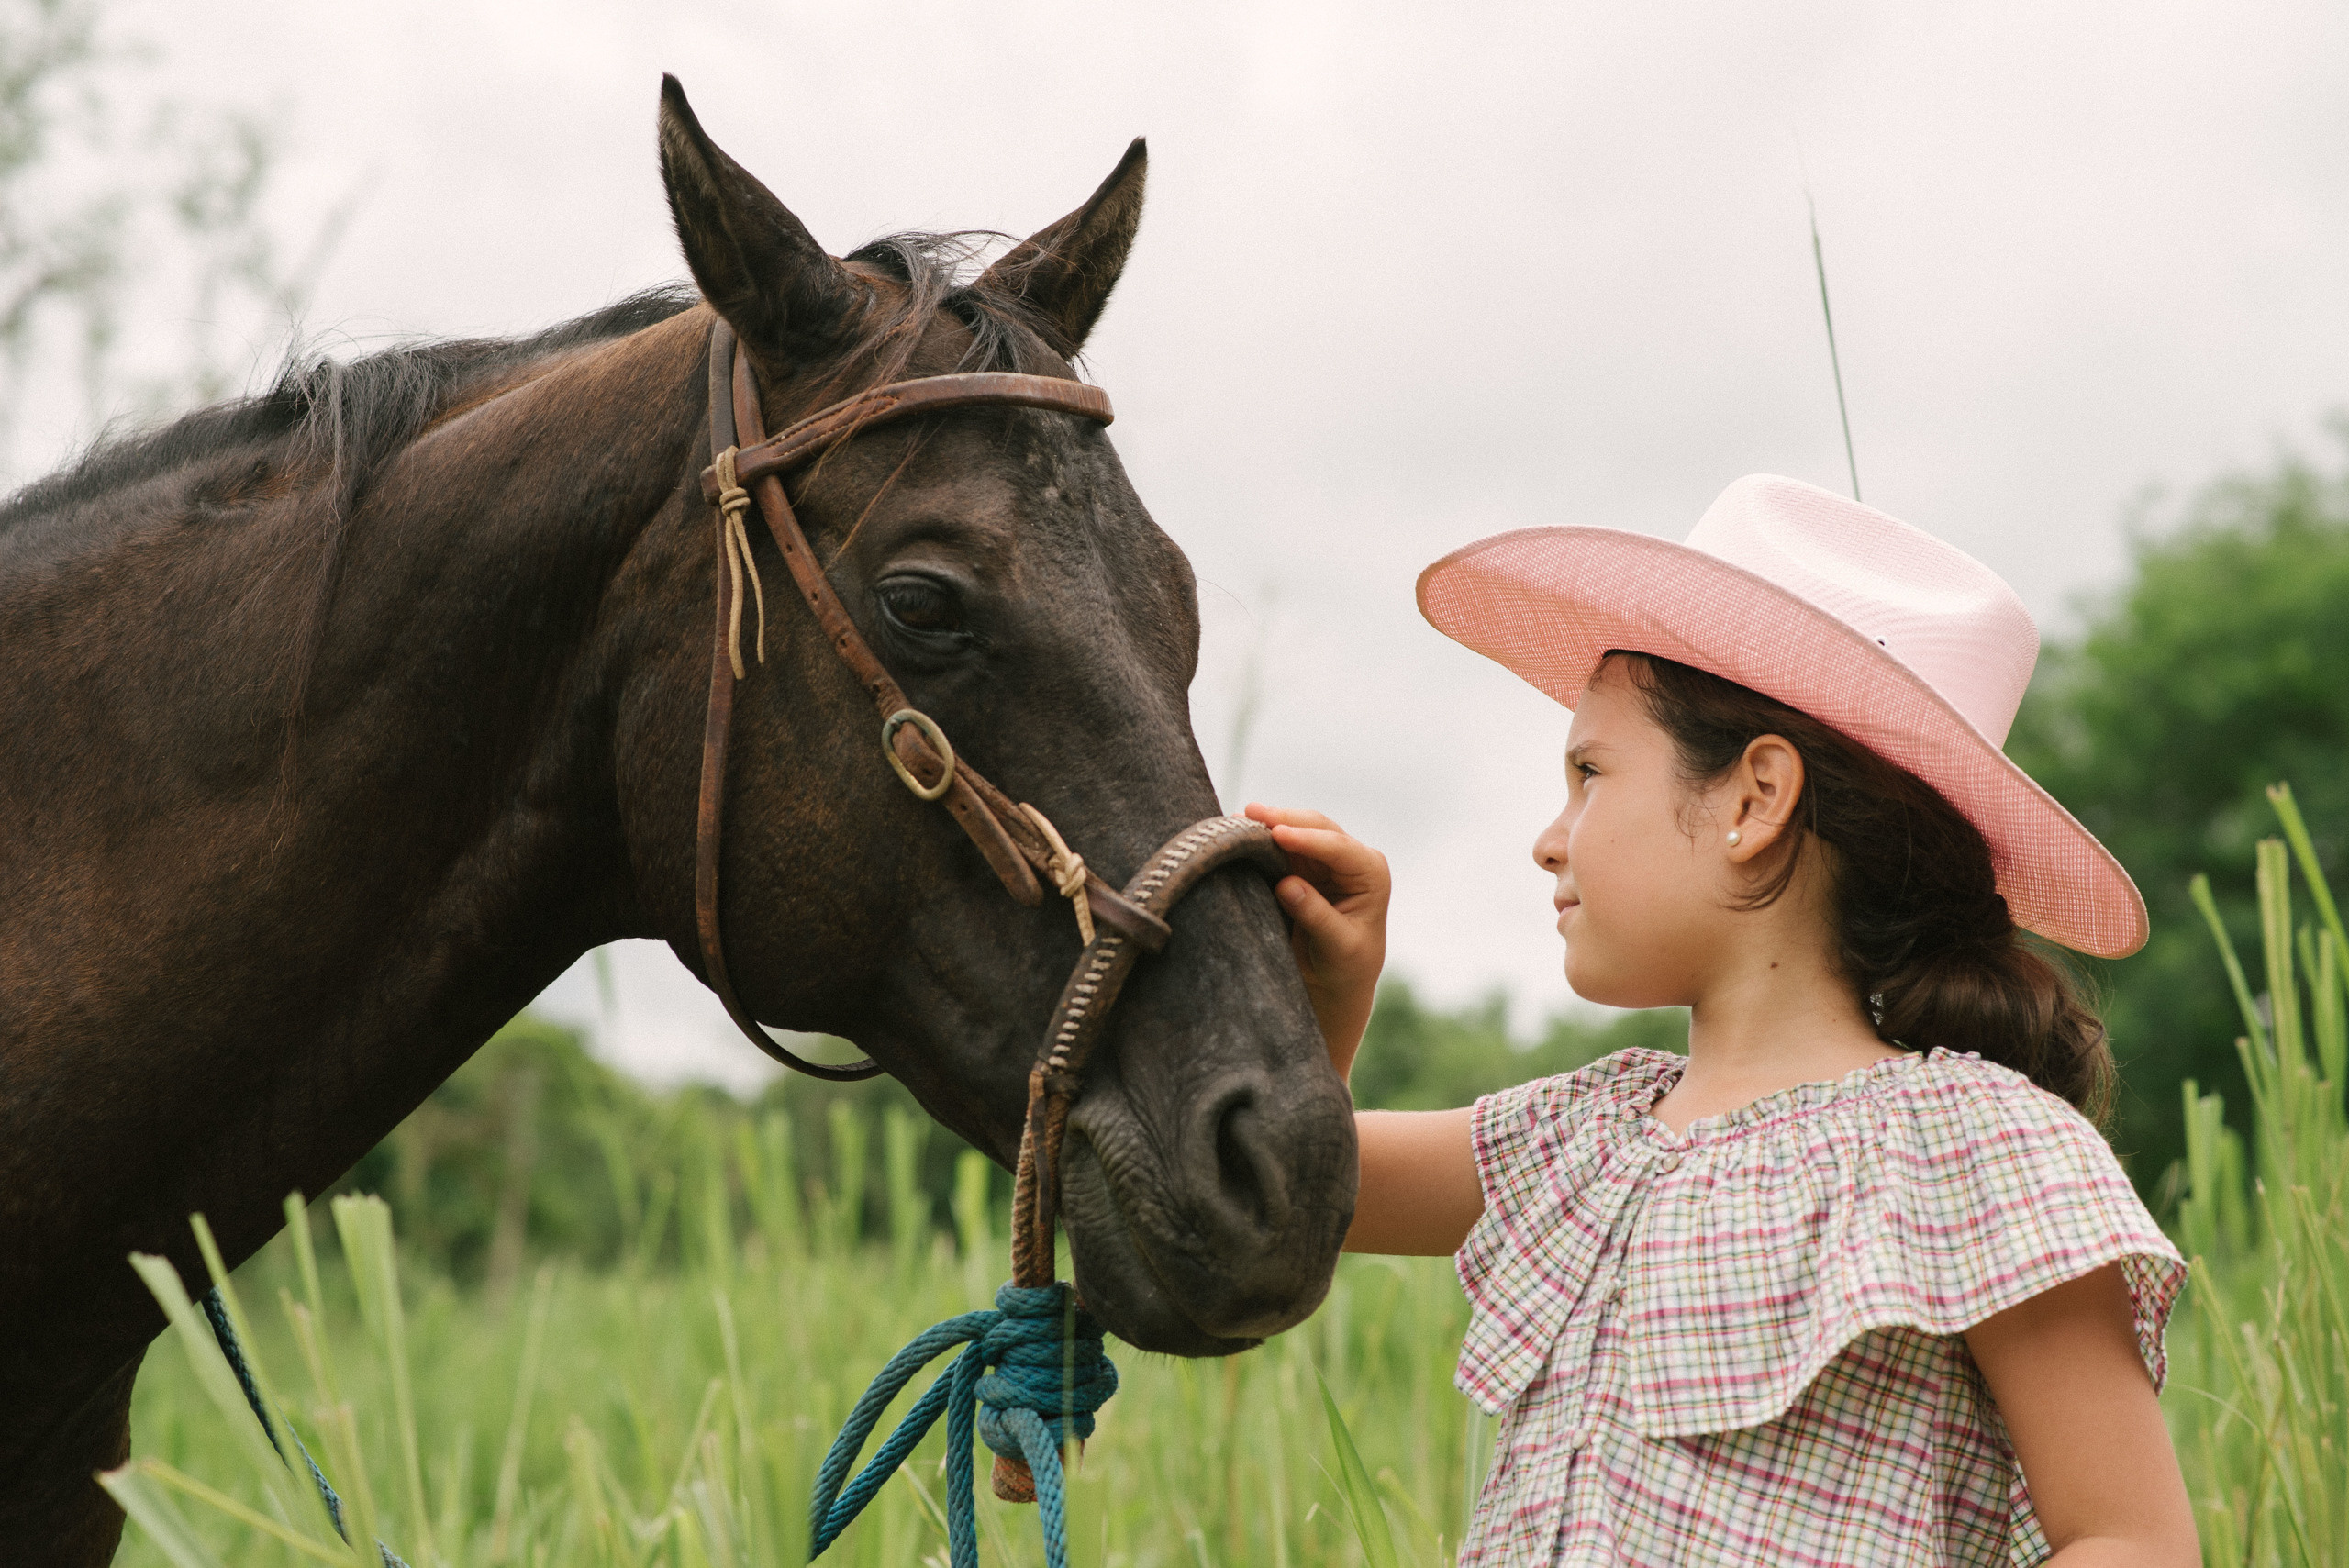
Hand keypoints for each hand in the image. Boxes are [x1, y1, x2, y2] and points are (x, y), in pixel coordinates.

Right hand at [1243, 803, 1387, 1079]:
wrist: (1335, 982)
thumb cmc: (1346, 967)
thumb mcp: (1337, 946)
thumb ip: (1316, 915)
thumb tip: (1287, 884)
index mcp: (1372, 874)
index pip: (1338, 847)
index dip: (1307, 838)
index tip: (1276, 832)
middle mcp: (1352, 858)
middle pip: (1317, 827)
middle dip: (1283, 819)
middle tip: (1248, 813)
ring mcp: (1326, 859)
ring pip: (1296, 829)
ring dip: (1268, 824)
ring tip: (1237, 819)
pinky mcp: (1303, 865)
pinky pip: (1280, 845)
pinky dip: (1261, 838)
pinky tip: (1238, 832)